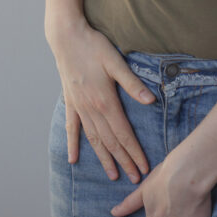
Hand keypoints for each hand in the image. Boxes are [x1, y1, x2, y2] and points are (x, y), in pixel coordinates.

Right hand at [46, 15, 156, 182]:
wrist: (66, 37)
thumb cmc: (93, 46)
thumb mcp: (116, 62)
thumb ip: (132, 84)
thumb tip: (150, 101)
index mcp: (105, 101)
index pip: (124, 134)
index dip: (134, 153)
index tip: (143, 168)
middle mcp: (91, 109)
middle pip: (111, 142)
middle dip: (124, 162)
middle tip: (135, 179)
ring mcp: (79, 108)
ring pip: (94, 140)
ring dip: (104, 158)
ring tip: (112, 175)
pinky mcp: (70, 103)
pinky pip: (72, 128)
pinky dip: (73, 144)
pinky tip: (73, 159)